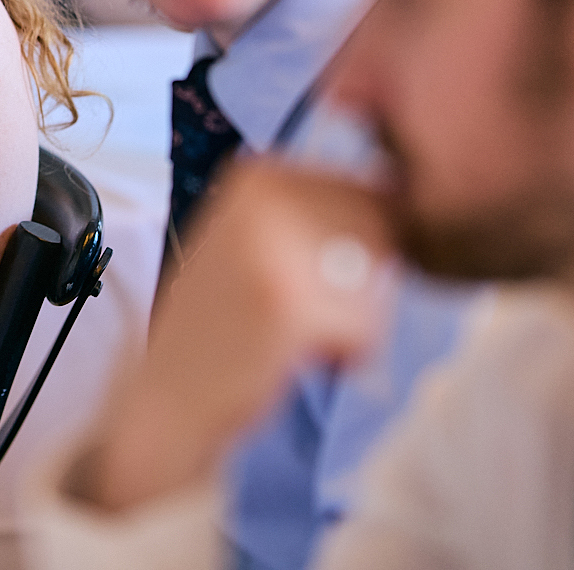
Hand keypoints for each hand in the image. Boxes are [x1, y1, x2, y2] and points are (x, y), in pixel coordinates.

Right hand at [69, 160, 398, 511]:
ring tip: (295, 333)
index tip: (307, 278)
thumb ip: (322, 215)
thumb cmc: (226, 327)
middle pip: (378, 237)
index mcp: (258, 176)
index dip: (359, 250)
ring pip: (377, 283)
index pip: (365, 195)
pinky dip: (346, 354)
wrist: (168, 397)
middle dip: (360, 287)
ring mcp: (273, 250)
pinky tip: (294, 356)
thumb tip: (405, 204)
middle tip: (300, 313)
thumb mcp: (260, 242)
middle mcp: (263, 199)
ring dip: (355, 320)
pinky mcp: (288, 305)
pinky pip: (366, 329)